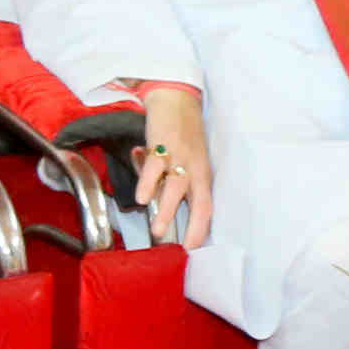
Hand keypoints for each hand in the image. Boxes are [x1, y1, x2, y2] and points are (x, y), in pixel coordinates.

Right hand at [135, 81, 211, 247]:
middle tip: (181, 246)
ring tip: (158, 230)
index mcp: (203, 174)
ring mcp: (179, 156)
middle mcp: (195, 168)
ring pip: (177, 187)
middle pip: (199, 201)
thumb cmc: (183, 134)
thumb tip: (167, 210)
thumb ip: (181, 184)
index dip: (201, 228)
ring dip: (168, 210)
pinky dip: (148, 183)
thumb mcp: (189, 161)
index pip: (207, 206)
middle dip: (192, 226)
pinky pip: (155, 167)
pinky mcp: (162, 144)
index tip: (193, 248)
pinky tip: (141, 198)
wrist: (175, 100)